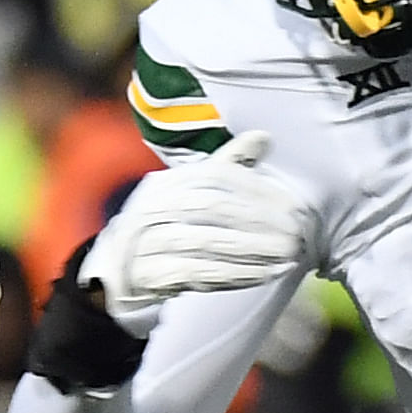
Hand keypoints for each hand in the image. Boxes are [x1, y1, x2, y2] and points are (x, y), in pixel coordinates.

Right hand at [76, 129, 314, 313]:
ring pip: (205, 242)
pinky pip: (196, 273)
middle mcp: (152, 207)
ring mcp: (146, 242)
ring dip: (251, 250)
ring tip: (286, 255)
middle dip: (257, 221)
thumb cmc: (165, 226)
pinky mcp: (149, 274)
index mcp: (166, 182)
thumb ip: (226, 166)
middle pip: (210, 208)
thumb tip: (264, 137)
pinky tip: (263, 275)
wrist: (116, 271)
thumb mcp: (189, 191)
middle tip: (294, 232)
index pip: (214, 176)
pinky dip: (233, 274)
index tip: (291, 204)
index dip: (255, 188)